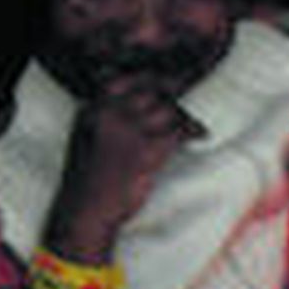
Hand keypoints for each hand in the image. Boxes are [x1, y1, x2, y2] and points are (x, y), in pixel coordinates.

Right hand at [44, 78, 204, 259]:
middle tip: (185, 102)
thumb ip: (104, 118)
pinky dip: (194, 131)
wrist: (86, 210)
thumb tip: (129, 105)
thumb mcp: (86, 139)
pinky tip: (202, 135)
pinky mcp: (147, 152)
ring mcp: (129, 132)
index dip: (147, 78)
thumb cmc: (88, 179)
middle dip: (171, 96)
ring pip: (167, 110)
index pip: (122, 80)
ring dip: (184, 116)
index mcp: (92, 110)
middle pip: (150, 92)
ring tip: (192, 124)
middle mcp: (109, 115)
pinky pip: (179, 132)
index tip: (163, 81)